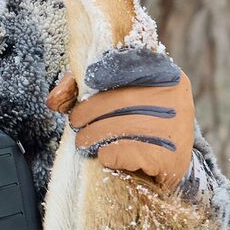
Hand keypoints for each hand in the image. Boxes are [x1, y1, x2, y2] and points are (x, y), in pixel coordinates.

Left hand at [48, 44, 195, 189]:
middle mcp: (175, 96)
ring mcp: (175, 126)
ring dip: (94, 134)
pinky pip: (130, 152)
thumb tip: (53, 100)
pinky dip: (111, 154)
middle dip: (89, 112)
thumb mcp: (121, 98)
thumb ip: (84, 89)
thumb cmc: (141, 124)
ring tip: (83, 142)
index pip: (131, 65)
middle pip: (122, 99)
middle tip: (76, 124)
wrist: (174, 164)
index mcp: (165, 74)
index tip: (86, 89)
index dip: (104, 74)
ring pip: (123, 125)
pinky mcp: (170, 157)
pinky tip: (104, 156)